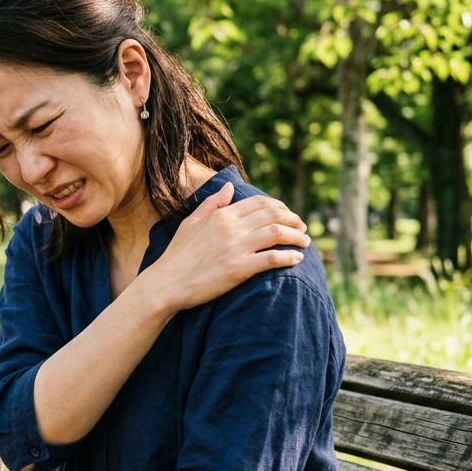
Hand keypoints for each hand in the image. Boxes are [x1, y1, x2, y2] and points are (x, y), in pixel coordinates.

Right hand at [146, 184, 309, 311]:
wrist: (166, 283)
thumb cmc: (177, 255)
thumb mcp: (191, 223)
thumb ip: (212, 203)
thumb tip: (230, 187)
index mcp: (221, 215)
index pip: (260, 203)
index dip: (280, 207)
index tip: (288, 215)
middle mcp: (231, 227)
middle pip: (274, 215)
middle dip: (294, 219)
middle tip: (303, 228)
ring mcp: (236, 248)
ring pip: (277, 233)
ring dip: (297, 237)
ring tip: (305, 243)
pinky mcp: (239, 269)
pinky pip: (272, 258)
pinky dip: (289, 257)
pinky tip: (297, 259)